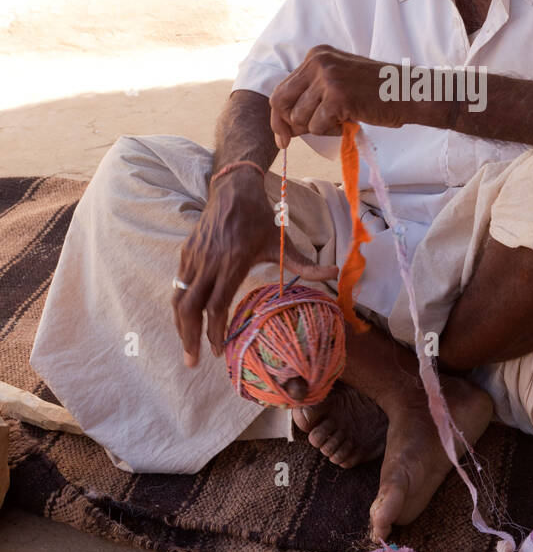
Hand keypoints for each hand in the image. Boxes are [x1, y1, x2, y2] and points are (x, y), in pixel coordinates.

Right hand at [172, 170, 336, 368]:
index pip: (216, 304)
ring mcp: (195, 257)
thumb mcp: (282, 242)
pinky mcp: (186, 252)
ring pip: (180, 298)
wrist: (233, 189)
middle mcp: (209, 261)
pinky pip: (178, 285)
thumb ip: (306, 264)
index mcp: (233, 261)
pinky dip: (180, 306)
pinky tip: (186, 321)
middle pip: (191, 308)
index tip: (218, 350)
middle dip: (189, 337)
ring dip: (180, 326)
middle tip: (193, 362)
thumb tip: (335, 273)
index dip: (214, 330)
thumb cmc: (260, 218)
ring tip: (187, 347)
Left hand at [269, 45, 405, 144]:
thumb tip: (285, 127)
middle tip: (298, 138)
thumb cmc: (376, 92)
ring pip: (299, 118)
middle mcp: (318, 61)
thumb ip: (312, 97)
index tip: (283, 137)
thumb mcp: (339, 83)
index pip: (282, 89)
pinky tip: (349, 121)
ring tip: (340, 120)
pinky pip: (317, 126)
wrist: (408, 92)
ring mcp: (328, 77)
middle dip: (286, 125)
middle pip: (280, 102)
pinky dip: (331, 131)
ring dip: (318, 128)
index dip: (278, 116)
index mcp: (316, 55)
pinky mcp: (338, 96)